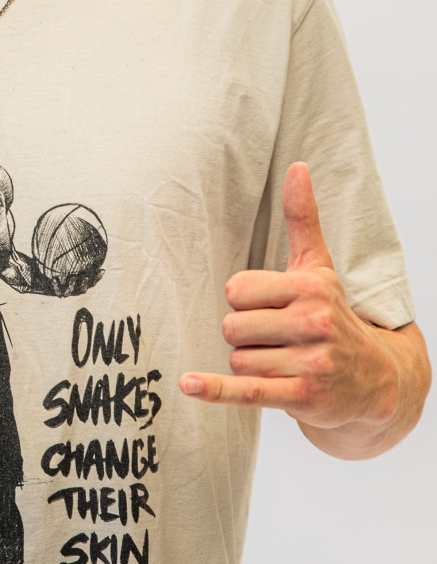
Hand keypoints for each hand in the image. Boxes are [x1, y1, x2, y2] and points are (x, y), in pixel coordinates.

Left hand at [179, 163, 397, 427]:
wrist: (375, 380)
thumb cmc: (334, 315)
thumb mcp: (319, 267)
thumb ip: (302, 219)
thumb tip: (297, 166)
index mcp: (310, 286)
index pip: (235, 291)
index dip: (244, 303)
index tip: (270, 308)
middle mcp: (314, 322)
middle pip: (232, 327)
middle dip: (246, 337)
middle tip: (278, 340)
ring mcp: (310, 362)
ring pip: (238, 360)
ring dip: (252, 365)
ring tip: (284, 362)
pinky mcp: (302, 397)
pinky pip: (246, 391)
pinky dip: (215, 389)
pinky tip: (188, 384)